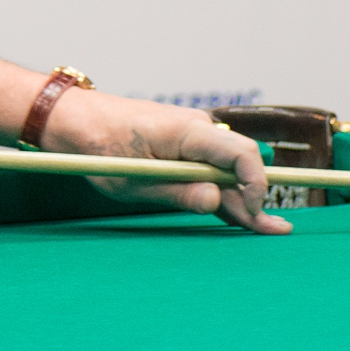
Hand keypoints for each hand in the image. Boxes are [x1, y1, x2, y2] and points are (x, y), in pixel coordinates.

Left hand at [40, 89, 292, 234]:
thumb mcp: (134, 180)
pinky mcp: (182, 147)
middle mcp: (197, 128)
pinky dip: (222, 191)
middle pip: (239, 163)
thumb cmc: (98, 146)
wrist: (75, 120)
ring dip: (241, 198)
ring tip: (267, 227)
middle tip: (274, 230)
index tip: (252, 212)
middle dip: (255, 197)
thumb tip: (215, 202)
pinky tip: (243, 213)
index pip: (240, 153)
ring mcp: (190, 137)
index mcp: (187, 130)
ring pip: (225, 169)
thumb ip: (176, 192)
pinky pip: (208, 169)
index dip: (254, 184)